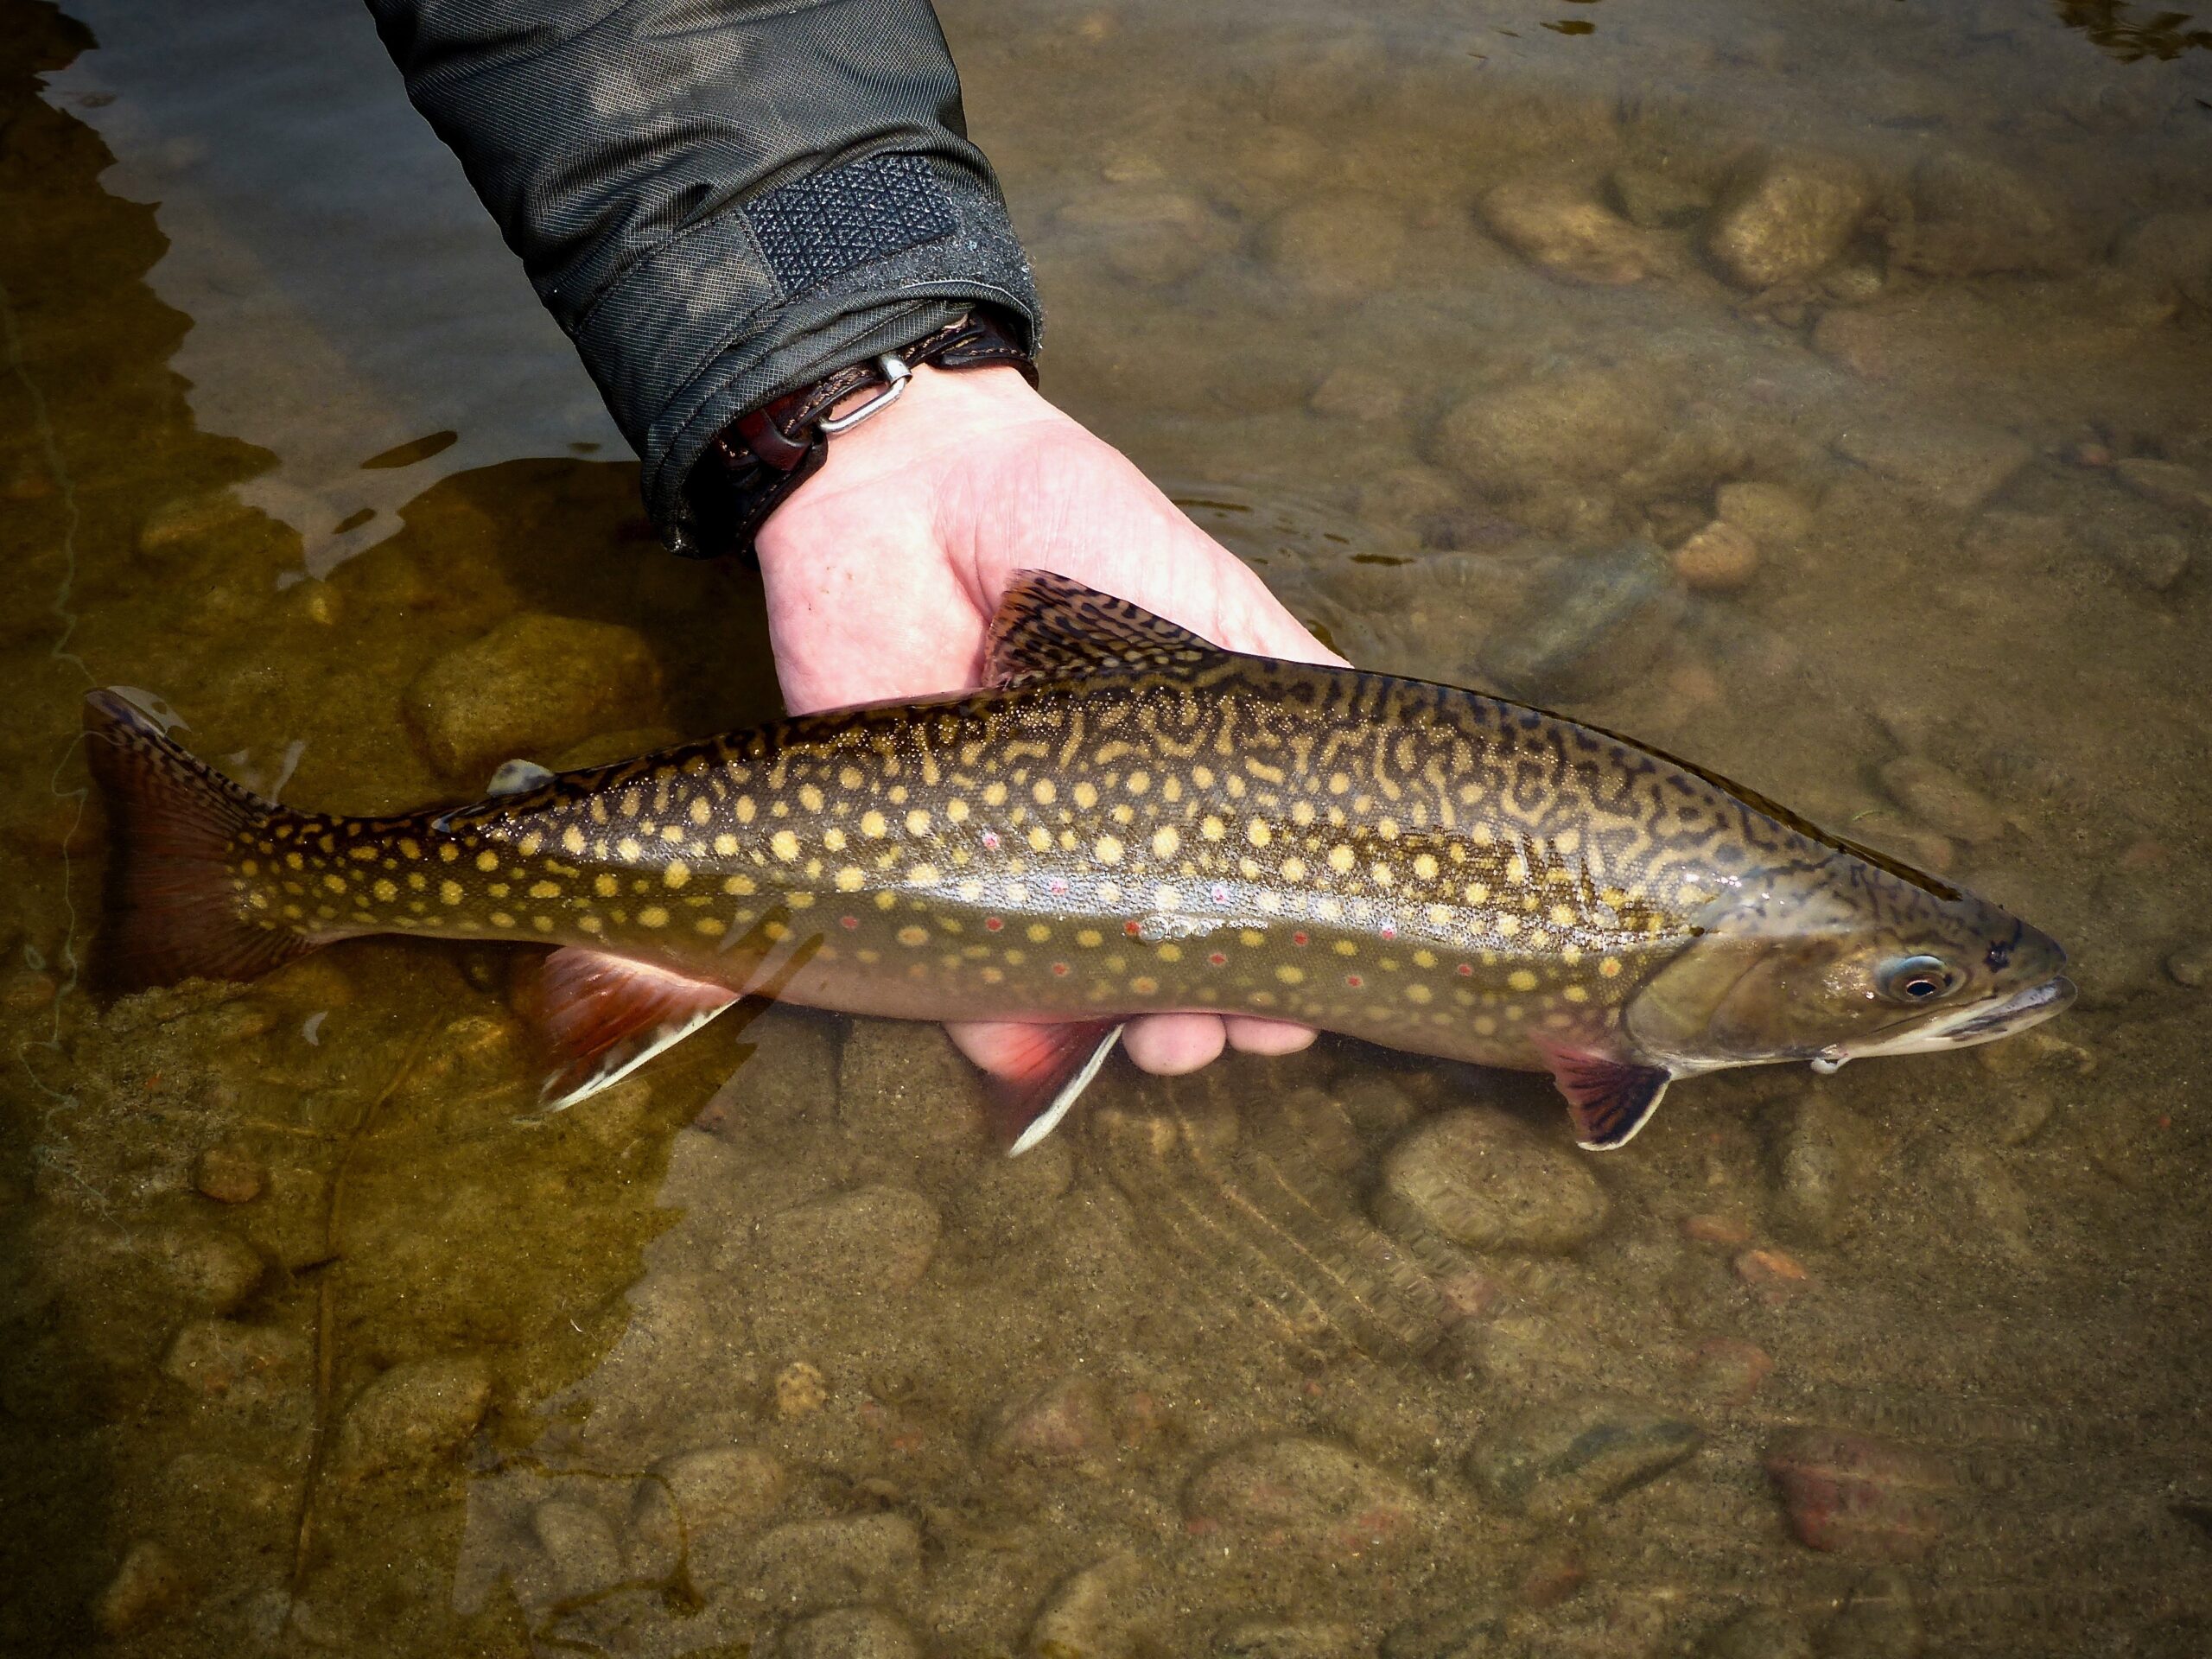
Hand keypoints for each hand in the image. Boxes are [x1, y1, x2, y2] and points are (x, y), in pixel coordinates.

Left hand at [755, 362, 1343, 1076]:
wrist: (907, 486)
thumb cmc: (1073, 523)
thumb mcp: (1213, 602)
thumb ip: (1287, 686)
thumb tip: (1382, 807)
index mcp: (1180, 779)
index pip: (1242, 896)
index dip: (1279, 959)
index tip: (1303, 1000)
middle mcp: (1101, 833)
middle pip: (1164, 963)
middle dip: (1205, 1018)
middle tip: (1223, 1028)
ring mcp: (1008, 856)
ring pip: (1071, 988)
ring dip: (1118, 1037)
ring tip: (1161, 1044)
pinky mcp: (909, 861)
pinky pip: (955, 976)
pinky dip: (995, 1031)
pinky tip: (1040, 1053)